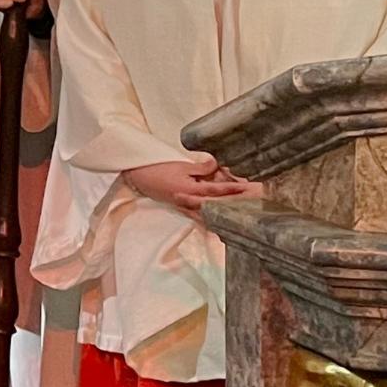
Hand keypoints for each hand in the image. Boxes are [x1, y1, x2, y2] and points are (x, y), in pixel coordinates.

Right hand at [123, 159, 258, 210]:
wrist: (138, 176)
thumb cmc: (158, 169)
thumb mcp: (181, 165)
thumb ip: (201, 168)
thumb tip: (217, 165)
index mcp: (191, 190)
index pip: (216, 191)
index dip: (232, 189)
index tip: (247, 188)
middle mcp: (189, 202)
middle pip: (215, 205)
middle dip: (231, 204)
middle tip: (248, 202)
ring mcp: (184, 207)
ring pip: (208, 214)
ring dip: (221, 213)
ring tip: (237, 214)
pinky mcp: (180, 208)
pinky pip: (198, 215)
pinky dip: (209, 218)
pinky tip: (217, 220)